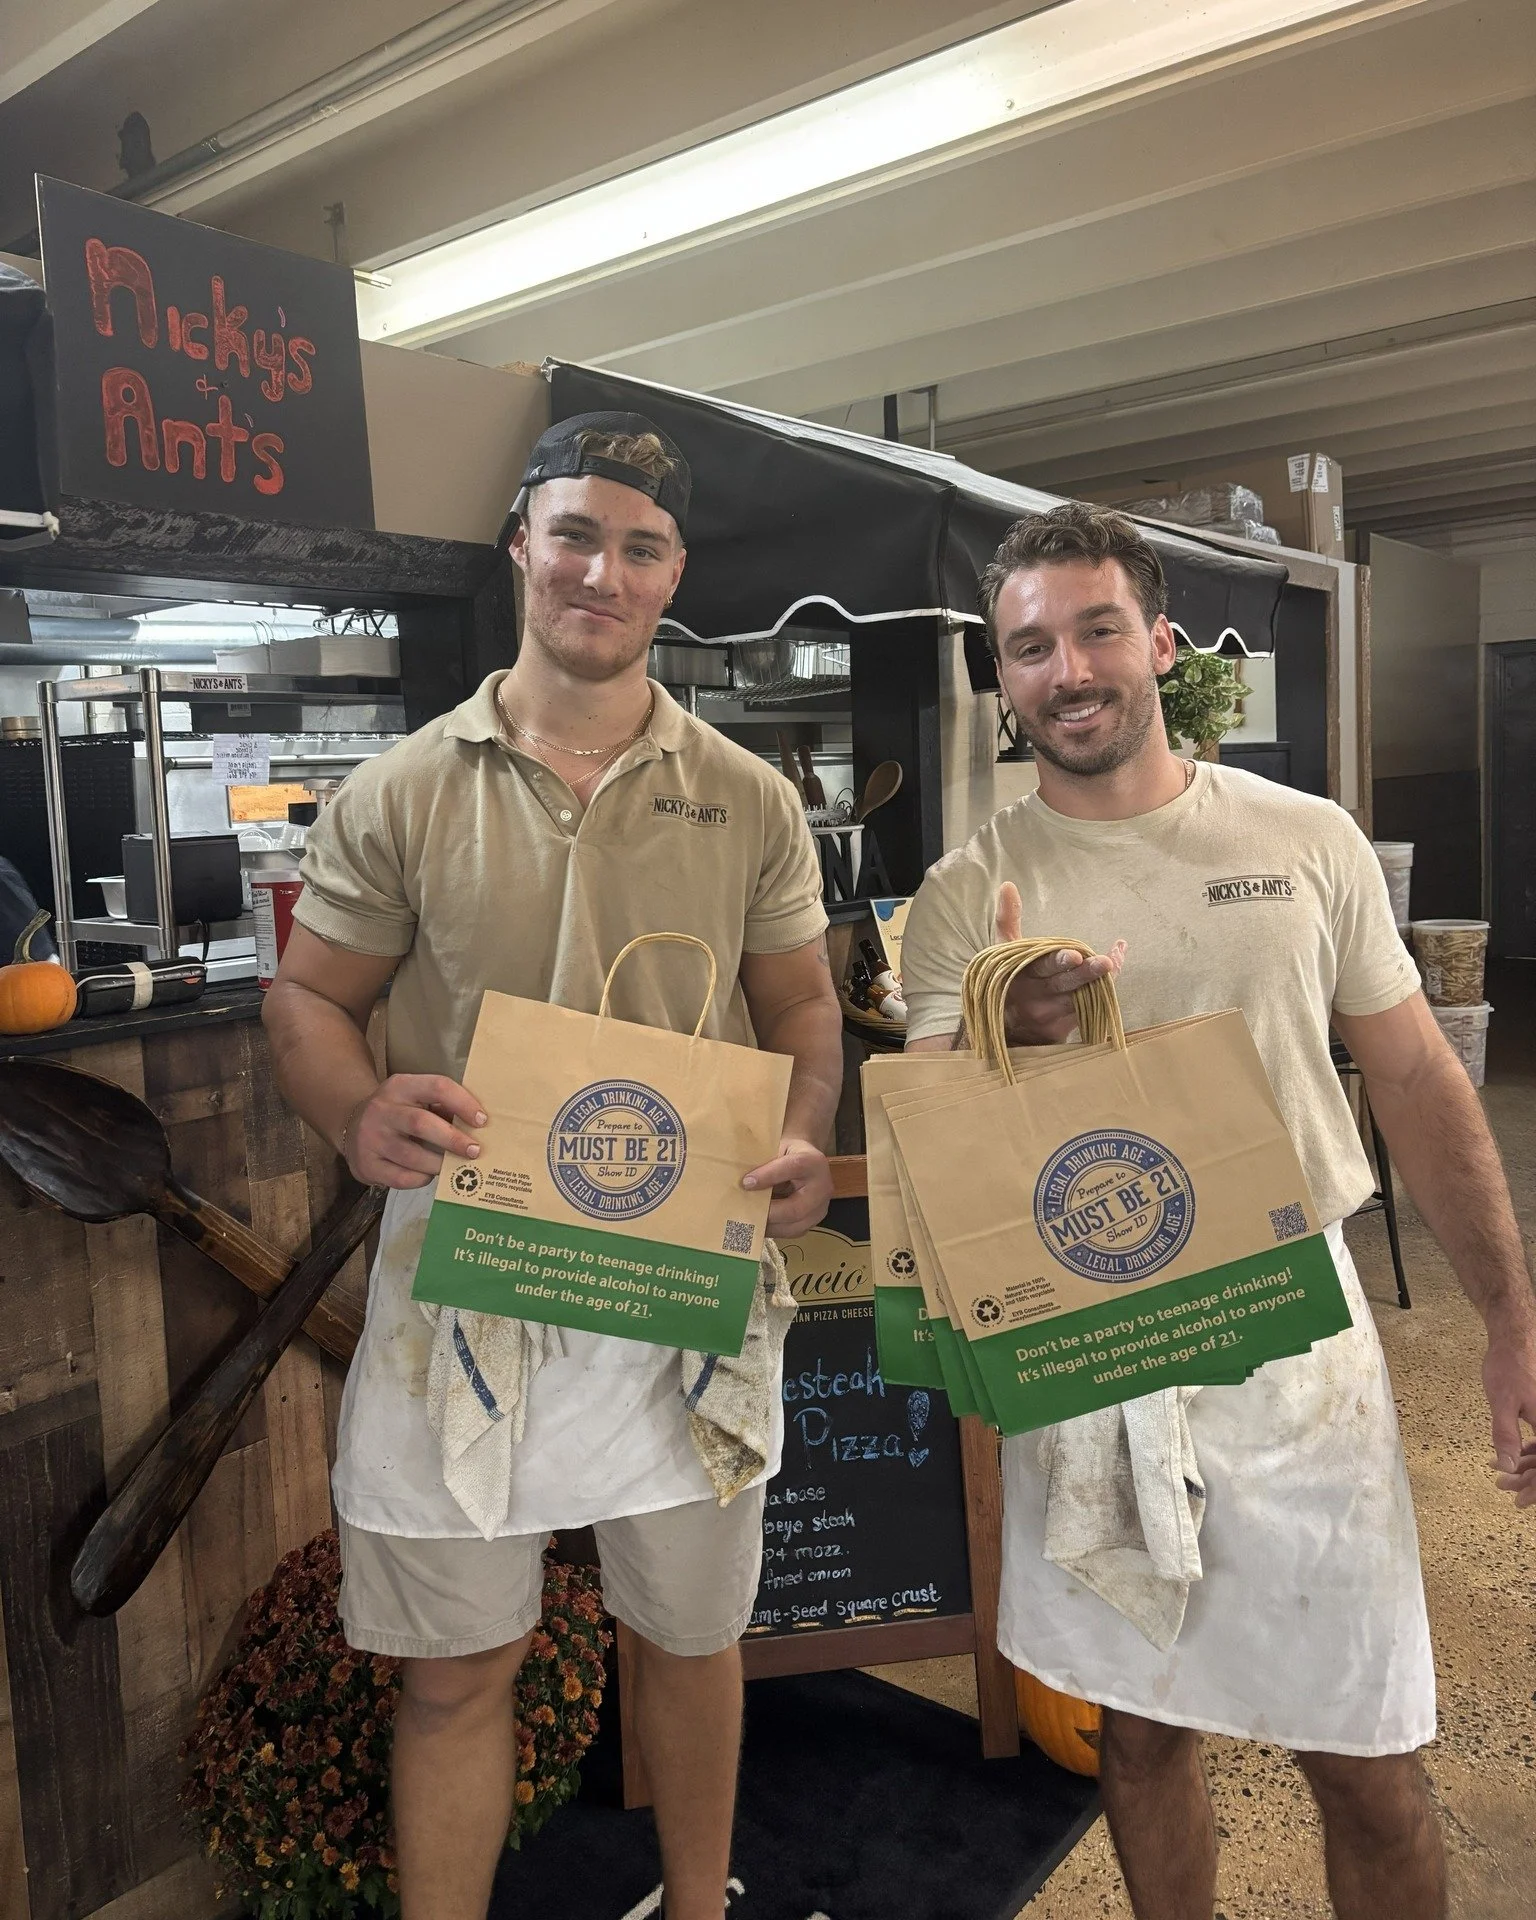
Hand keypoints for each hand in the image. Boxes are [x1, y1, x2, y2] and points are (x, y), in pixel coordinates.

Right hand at [341, 1074, 486, 1189]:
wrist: (351, 1124)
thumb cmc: (399, 1111)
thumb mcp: (415, 1098)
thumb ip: (442, 1106)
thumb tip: (479, 1126)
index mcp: (400, 1086)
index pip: (437, 1087)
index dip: (463, 1103)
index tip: (482, 1121)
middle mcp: (382, 1109)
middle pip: (421, 1123)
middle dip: (453, 1139)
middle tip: (475, 1151)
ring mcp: (370, 1138)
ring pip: (411, 1156)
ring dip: (439, 1164)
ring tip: (454, 1167)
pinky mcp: (366, 1164)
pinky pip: (401, 1178)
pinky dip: (421, 1178)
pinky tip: (429, 1174)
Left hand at [742, 1136, 832, 1238]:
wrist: (805, 1160)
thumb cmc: (787, 1152)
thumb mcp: (777, 1148)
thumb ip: (763, 1161)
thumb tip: (742, 1181)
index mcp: (814, 1162)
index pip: (793, 1167)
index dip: (769, 1176)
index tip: (746, 1182)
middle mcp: (822, 1187)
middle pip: (796, 1208)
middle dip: (768, 1212)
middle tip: (746, 1211)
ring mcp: (820, 1208)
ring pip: (794, 1226)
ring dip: (769, 1226)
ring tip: (748, 1222)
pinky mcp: (813, 1222)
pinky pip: (792, 1232)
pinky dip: (773, 1231)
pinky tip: (757, 1225)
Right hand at [993, 881, 1125, 1044]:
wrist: (1003, 1032)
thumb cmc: (1008, 981)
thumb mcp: (1003, 952)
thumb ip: (1007, 919)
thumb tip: (1009, 885)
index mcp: (1020, 974)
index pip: (1040, 966)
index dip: (1057, 961)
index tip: (1074, 955)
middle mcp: (1035, 997)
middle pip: (1065, 983)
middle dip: (1086, 973)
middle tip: (1105, 962)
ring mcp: (1050, 1016)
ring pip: (1081, 997)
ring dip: (1101, 981)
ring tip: (1114, 964)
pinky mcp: (1063, 1032)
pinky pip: (1089, 1009)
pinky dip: (1105, 989)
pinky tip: (1116, 967)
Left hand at [1484, 1315, 1535, 1508]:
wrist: (1516, 1336)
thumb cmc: (1510, 1366)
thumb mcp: (1502, 1401)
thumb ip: (1505, 1434)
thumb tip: (1506, 1465)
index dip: (1535, 1488)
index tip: (1520, 1501)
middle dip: (1529, 1481)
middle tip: (1506, 1491)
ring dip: (1527, 1467)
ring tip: (1502, 1477)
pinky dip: (1528, 1450)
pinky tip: (1511, 1456)